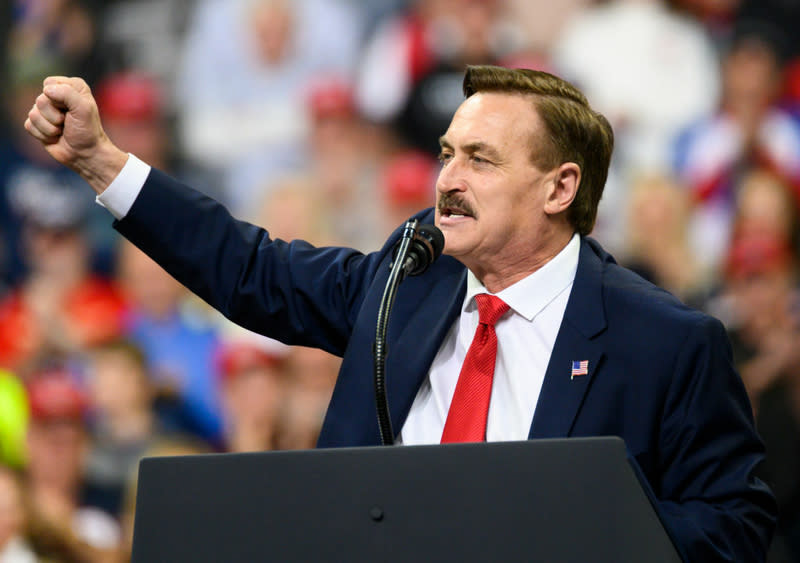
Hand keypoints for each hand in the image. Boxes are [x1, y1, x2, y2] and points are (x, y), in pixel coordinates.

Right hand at [24, 76, 127, 193]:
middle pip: (40, 100)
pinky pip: (29, 125)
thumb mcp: (84, 109)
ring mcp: (46, 110)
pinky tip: (55, 137)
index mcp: (72, 87)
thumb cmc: (88, 131)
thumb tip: (46, 91)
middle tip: (68, 123)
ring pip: (33, 114)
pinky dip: (43, 135)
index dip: (58, 98)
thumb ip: (67, 93)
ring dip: (50, 128)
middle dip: (55, 116)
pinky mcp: (38, 124)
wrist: (86, 154)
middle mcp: (58, 96)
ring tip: (62, 131)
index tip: (72, 110)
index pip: (49, 83)